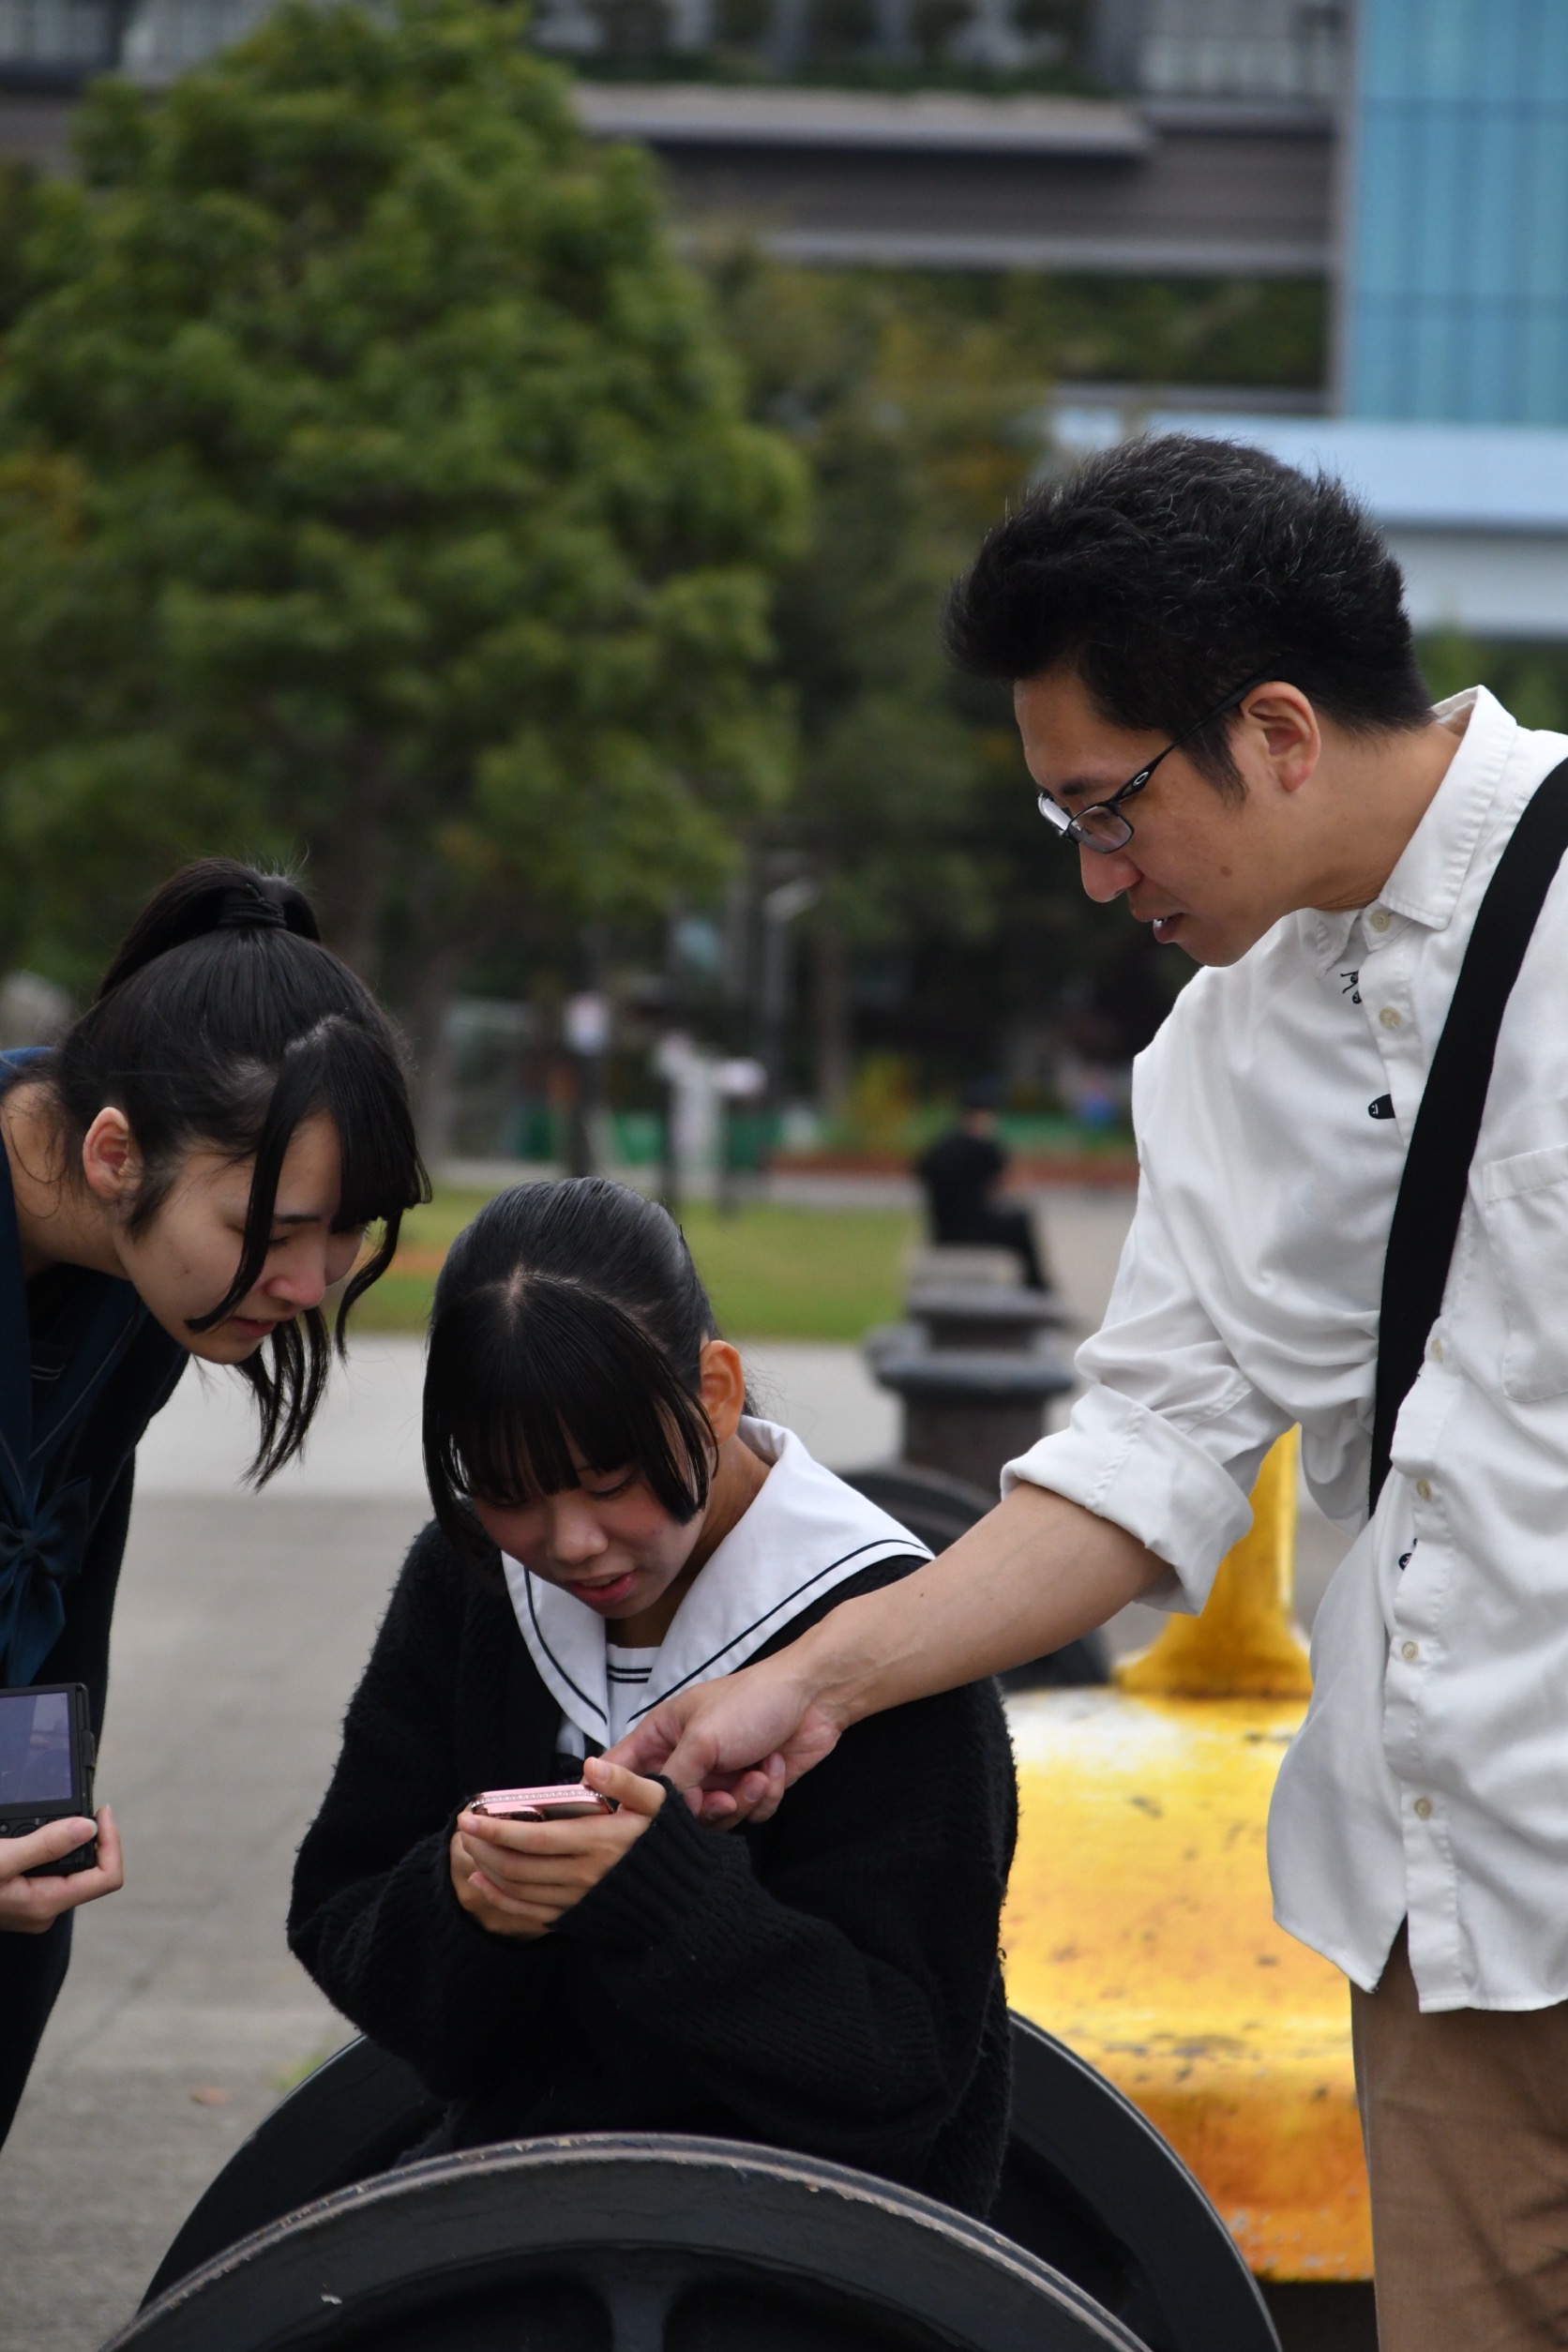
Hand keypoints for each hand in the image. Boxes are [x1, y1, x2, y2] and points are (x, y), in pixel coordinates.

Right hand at [0, 1808, 123, 1934]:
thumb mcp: (0, 1858)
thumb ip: (44, 1845)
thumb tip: (89, 1827)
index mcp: (45, 1904)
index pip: (107, 1877)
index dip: (113, 1841)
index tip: (102, 1811)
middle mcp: (43, 1910)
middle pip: (92, 1871)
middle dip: (94, 1837)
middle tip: (87, 1806)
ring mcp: (32, 1905)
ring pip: (71, 1870)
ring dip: (72, 1840)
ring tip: (66, 1814)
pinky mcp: (20, 1896)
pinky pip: (49, 1871)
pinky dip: (51, 1847)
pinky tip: (40, 1830)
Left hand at [450, 1760, 664, 1940]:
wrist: (684, 1897)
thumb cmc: (667, 1842)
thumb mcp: (656, 1801)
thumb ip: (624, 1781)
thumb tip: (590, 1765)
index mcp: (598, 1842)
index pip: (535, 1837)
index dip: (498, 1827)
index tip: (471, 1814)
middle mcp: (584, 1875)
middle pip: (518, 1864)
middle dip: (485, 1845)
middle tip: (466, 1826)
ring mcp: (578, 1900)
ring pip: (519, 1889)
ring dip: (488, 1868)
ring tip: (472, 1847)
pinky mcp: (576, 1918)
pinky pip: (528, 1914)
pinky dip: (500, 1899)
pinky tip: (484, 1881)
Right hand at [604, 1650, 842, 1824]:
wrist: (815, 1698)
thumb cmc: (753, 1701)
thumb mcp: (703, 1738)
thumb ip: (673, 1779)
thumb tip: (657, 1815)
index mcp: (661, 1736)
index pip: (621, 1770)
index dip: (616, 1795)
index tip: (625, 1818)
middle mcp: (686, 1759)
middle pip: (670, 1809)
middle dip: (701, 1807)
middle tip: (720, 1796)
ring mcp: (718, 1776)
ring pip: (712, 1818)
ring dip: (740, 1800)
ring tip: (757, 1774)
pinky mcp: (749, 1789)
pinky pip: (746, 1816)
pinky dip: (763, 1796)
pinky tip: (773, 1767)